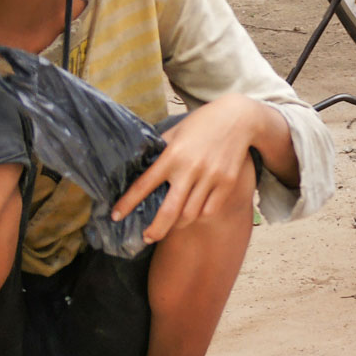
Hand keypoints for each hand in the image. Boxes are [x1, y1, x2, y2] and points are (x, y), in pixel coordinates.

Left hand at [112, 96, 266, 242]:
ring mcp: (210, 178)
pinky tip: (193, 212)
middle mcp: (190, 169)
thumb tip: (140, 164)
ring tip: (172, 223)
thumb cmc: (202, 123)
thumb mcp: (176, 131)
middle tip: (147, 238)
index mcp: (172, 155)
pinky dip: (198, 215)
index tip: (116, 216)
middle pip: (169, 211)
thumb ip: (160, 149)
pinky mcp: (227, 183)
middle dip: (155, 230)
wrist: (239, 118)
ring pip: (190, 214)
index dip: (127, 203)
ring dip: (177, 223)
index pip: (144, 185)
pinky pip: (209, 210)